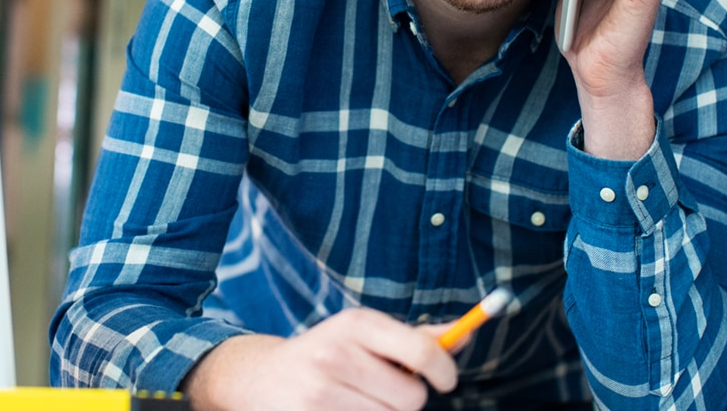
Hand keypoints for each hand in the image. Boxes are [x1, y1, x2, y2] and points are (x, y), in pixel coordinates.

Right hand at [182, 308, 458, 410]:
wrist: (260, 378)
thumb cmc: (329, 354)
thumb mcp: (366, 335)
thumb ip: (416, 337)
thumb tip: (466, 334)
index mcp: (355, 324)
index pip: (421, 350)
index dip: (445, 371)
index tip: (446, 381)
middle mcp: (335, 353)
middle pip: (412, 397)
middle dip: (407, 399)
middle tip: (383, 391)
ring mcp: (319, 392)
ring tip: (359, 402)